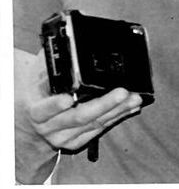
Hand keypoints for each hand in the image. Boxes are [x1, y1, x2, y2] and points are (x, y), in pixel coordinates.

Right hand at [17, 52, 142, 153]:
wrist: (34, 120)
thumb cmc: (40, 91)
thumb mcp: (41, 77)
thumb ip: (53, 65)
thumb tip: (68, 45)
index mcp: (36, 111)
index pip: (43, 110)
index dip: (55, 105)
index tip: (68, 99)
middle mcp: (49, 128)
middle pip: (78, 117)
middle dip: (103, 104)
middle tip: (122, 92)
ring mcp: (64, 137)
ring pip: (94, 124)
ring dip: (117, 110)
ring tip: (134, 97)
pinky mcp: (77, 142)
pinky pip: (100, 129)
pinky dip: (117, 116)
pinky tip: (130, 107)